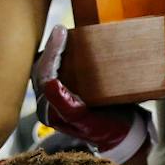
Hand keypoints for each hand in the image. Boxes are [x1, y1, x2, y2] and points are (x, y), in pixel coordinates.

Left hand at [33, 25, 149, 160]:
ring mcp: (55, 97)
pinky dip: (60, 55)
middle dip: (50, 48)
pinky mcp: (65, 92)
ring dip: (53, 50)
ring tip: (63, 34)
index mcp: (48, 111)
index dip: (52, 52)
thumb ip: (68, 106)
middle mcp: (48, 103)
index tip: (61, 32)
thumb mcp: (89, 121)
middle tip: (61, 29)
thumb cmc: (108, 130)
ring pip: (46, 67)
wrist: (123, 135)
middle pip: (41, 69)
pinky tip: (68, 45)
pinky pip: (56, 69)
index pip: (44, 75)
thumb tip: (51, 84)